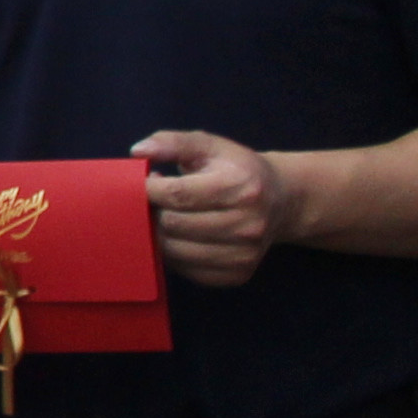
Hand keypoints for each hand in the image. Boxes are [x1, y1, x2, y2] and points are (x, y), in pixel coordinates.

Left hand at [136, 128, 287, 286]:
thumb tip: (138, 151)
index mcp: (241, 187)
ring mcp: (245, 254)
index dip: (149, 189)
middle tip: (154, 201)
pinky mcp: (238, 274)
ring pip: (175, 251)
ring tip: (167, 215)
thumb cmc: (235, 169)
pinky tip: (181, 236)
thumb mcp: (209, 145)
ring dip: (160, 234)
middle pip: (174, 224)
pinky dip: (174, 254)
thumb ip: (173, 143)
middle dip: (154, 211)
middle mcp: (248, 224)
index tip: (143, 182)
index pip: (178, 195)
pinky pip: (187, 270)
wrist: (279, 201)